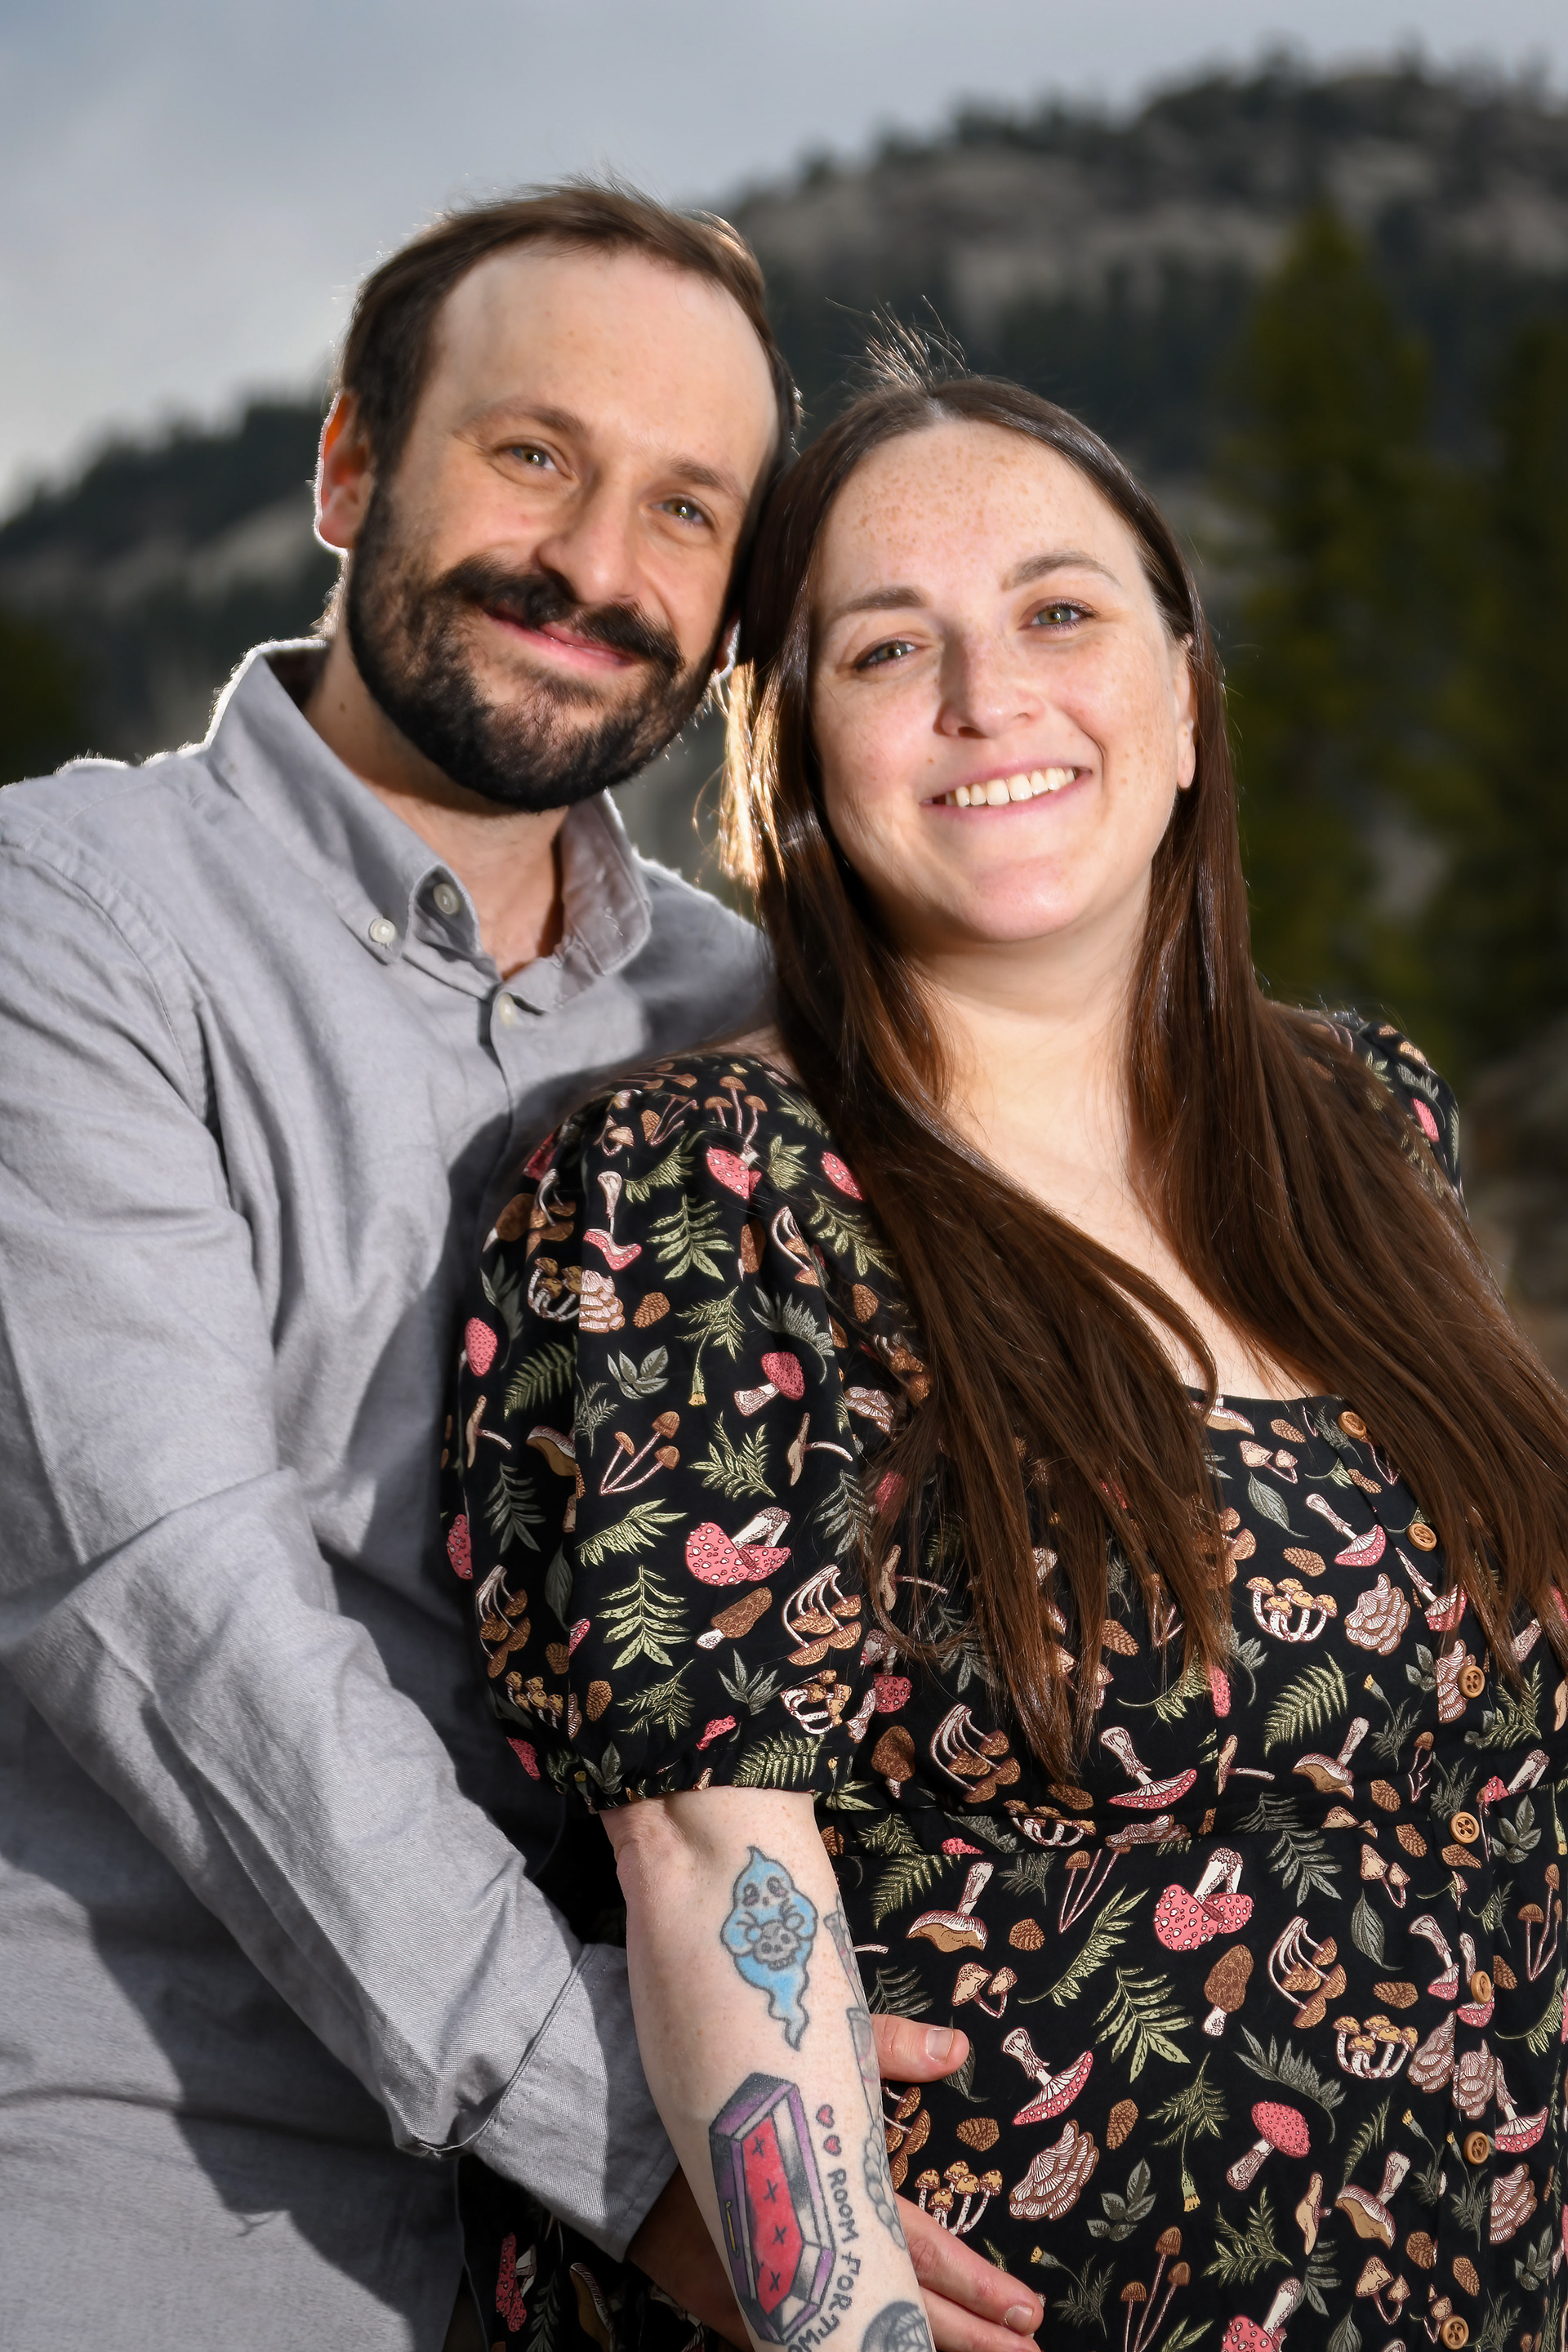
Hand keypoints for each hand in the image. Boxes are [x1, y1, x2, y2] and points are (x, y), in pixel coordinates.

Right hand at [629, 2018, 1041, 2351]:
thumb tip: (955, 2049)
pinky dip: (834, 2349)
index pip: (917, 2253)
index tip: (1027, 2311)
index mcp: (828, 2190)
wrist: (608, 2110)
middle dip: (965, 2336)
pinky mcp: (725, 2296)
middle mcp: (803, 2249)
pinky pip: (788, 2337)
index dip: (974, 2287)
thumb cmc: (713, 2074)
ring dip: (909, 2348)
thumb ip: (881, 2049)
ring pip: (848, 2336)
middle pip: (898, 2308)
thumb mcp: (802, 2049)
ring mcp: (762, 2286)